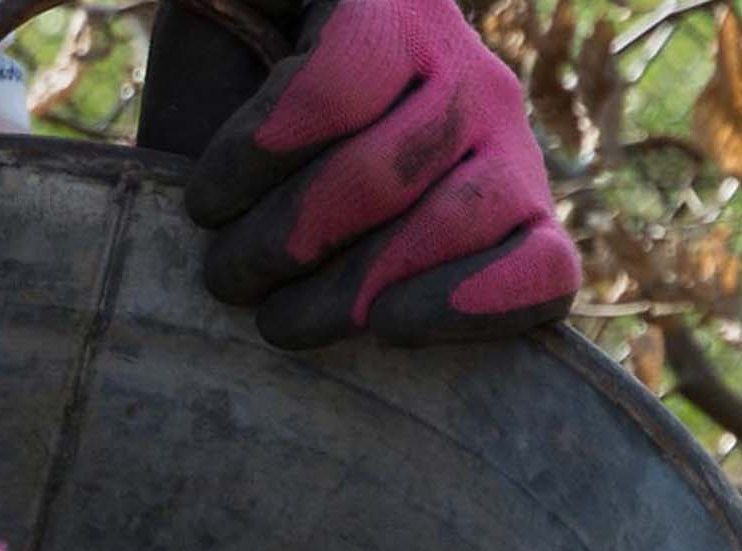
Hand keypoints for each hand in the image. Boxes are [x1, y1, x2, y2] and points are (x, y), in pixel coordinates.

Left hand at [184, 0, 581, 348]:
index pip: (337, 83)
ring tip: (283, 321)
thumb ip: (221, 4)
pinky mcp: (538, 232)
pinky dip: (465, 306)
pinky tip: (389, 327)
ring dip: (349, 291)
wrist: (288, 210)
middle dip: (287, 239)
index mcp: (390, 9)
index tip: (204, 205)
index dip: (258, 155)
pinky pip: (538, 272)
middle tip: (229, 279)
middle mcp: (470, 72)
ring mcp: (515, 153)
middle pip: (383, 172)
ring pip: (450, 224)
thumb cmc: (237, 131)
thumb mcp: (215, 49)